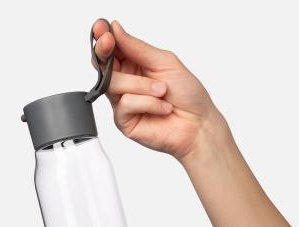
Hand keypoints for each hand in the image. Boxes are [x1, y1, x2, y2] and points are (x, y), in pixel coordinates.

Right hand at [92, 19, 229, 160]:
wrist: (197, 125)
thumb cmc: (187, 95)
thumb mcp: (164, 62)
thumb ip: (137, 48)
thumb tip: (116, 30)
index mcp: (135, 65)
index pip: (112, 50)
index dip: (104, 38)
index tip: (101, 28)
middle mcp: (126, 83)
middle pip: (103, 65)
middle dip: (105, 52)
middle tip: (108, 42)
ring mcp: (123, 102)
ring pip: (113, 83)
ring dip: (142, 85)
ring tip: (162, 91)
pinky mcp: (123, 121)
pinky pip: (126, 103)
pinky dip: (147, 103)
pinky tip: (162, 108)